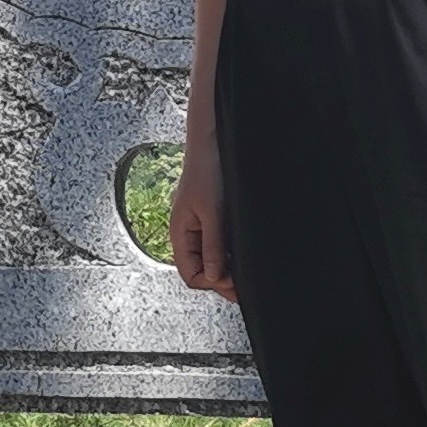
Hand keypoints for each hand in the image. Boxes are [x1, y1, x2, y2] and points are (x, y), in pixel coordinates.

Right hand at [169, 126, 236, 299]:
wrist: (212, 143)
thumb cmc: (206, 172)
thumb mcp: (212, 213)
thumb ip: (212, 247)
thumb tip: (214, 278)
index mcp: (180, 235)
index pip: (190, 275)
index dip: (211, 283)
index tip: (234, 280)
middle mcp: (188, 235)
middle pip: (201, 271)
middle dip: (222, 279)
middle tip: (246, 282)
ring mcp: (200, 228)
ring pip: (211, 260)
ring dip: (228, 267)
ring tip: (247, 268)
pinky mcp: (212, 220)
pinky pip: (219, 246)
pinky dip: (231, 254)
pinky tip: (244, 252)